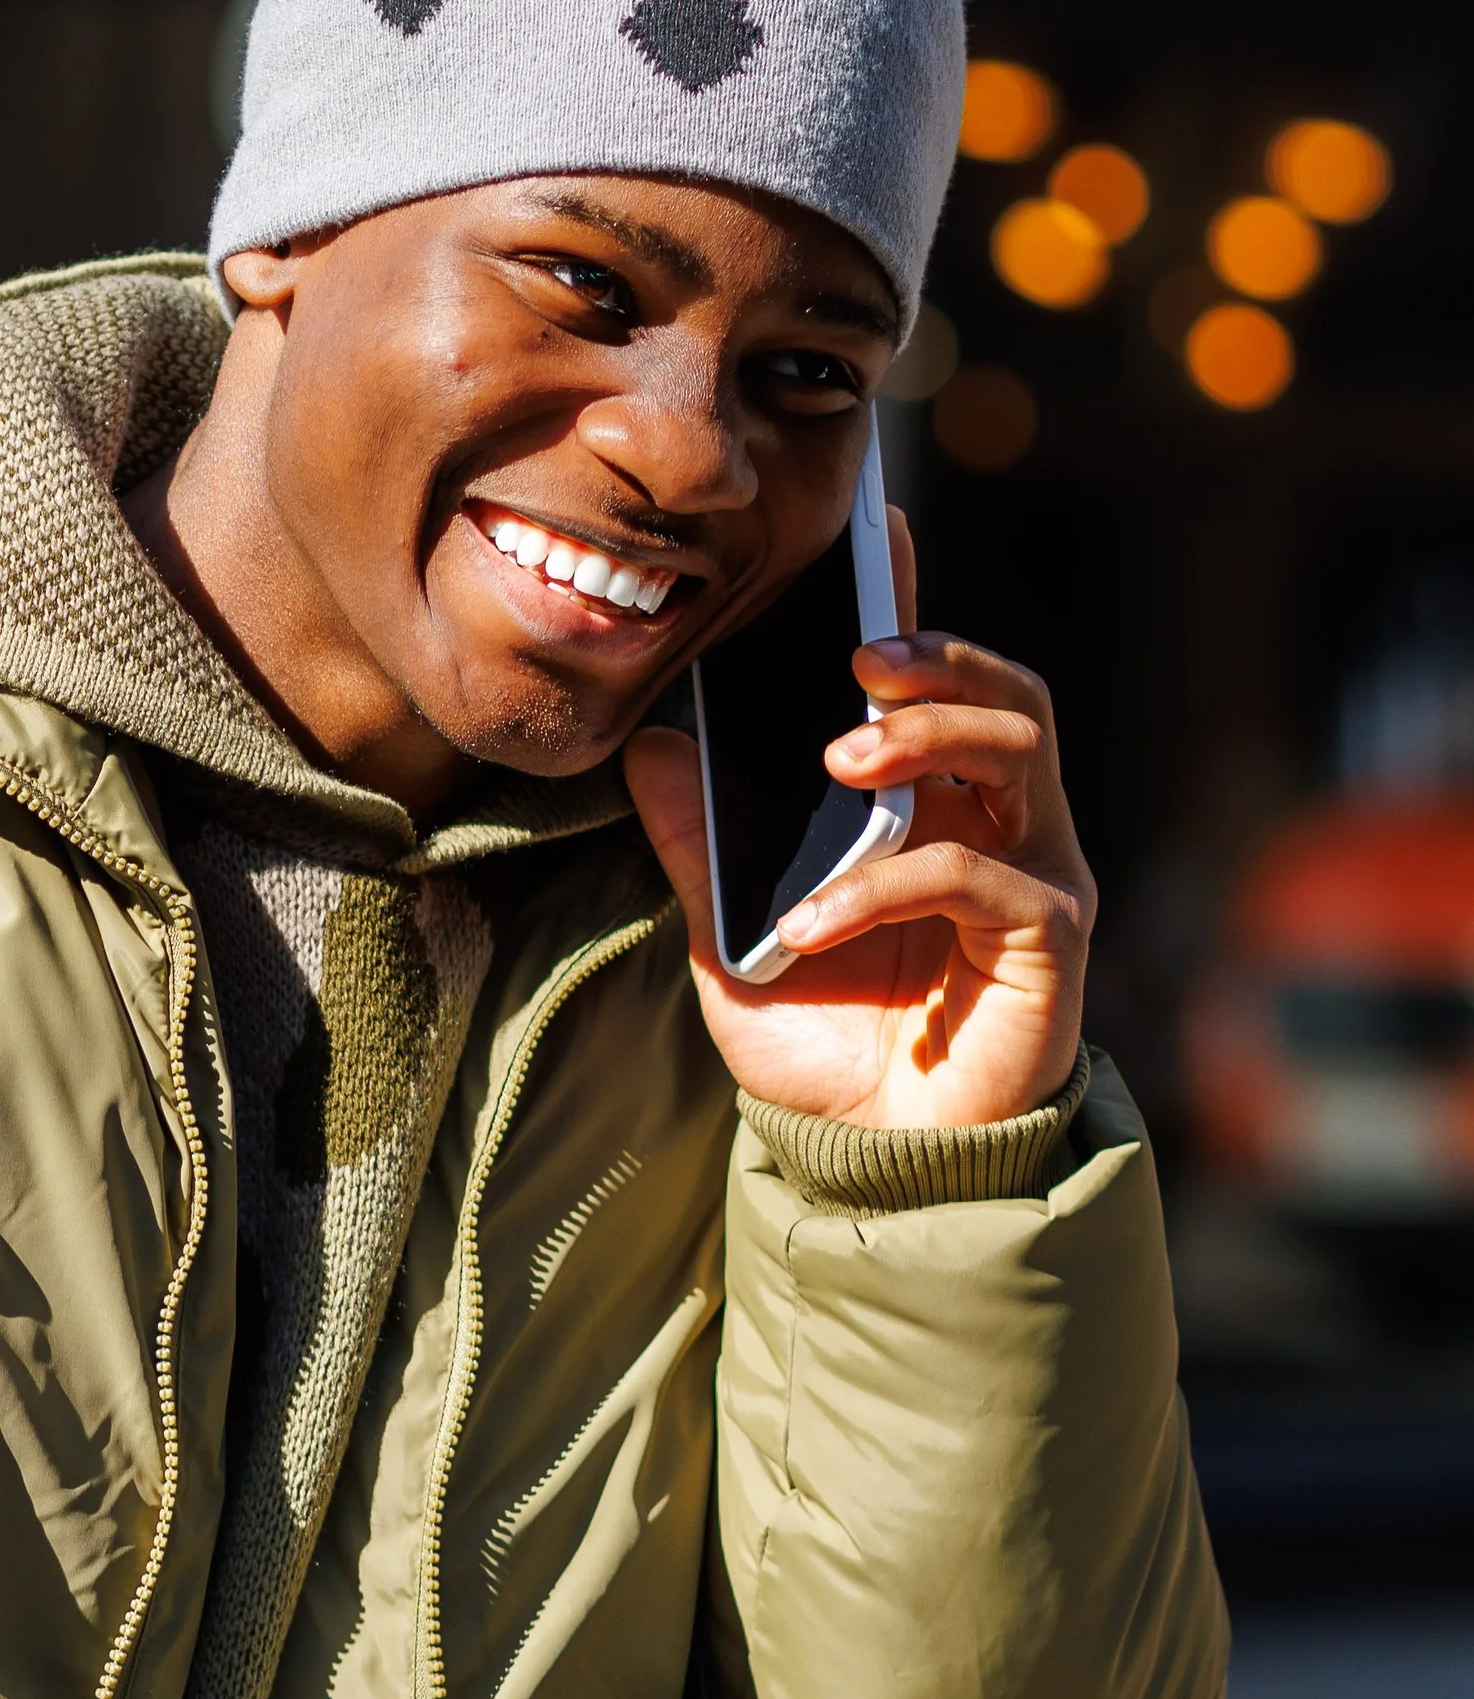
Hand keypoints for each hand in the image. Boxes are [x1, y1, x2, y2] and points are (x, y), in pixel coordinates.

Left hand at [624, 506, 1093, 1131]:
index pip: (933, 681)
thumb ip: (699, 838)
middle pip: (1006, 692)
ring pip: (1021, 751)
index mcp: (930, 801)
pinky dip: (886, 884)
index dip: (910, 605)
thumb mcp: (729, 930)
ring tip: (843, 757)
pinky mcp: (1049, 940)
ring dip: (930, 736)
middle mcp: (999, 821)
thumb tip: (650, 743)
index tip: (874, 536)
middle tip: (855, 659)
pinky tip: (811, 920)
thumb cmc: (819, 1038)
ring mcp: (1035, 874)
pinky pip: (980, 875)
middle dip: (936, 655)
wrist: (870, 1163)